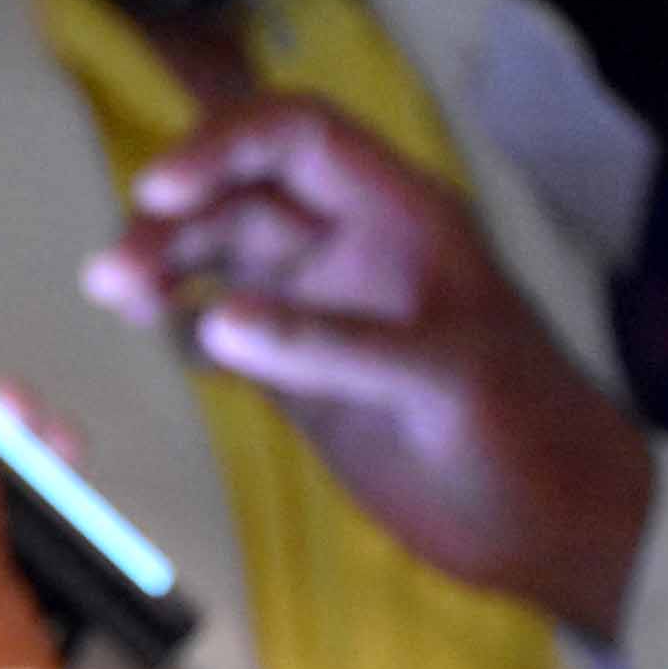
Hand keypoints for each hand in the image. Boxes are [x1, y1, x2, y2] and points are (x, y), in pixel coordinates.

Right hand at [84, 97, 654, 640]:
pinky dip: (182, 326)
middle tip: (113, 275)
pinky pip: (225, 334)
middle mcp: (351, 250)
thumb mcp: (444, 379)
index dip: (223, 147)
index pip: (297, 139)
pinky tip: (148, 330)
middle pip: (241, 199)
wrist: (554, 530)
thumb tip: (215, 323)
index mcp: (400, 217)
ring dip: (166, 268)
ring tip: (112, 294)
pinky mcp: (300, 380)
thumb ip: (332, 347)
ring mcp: (321, 315)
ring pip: (223, 263)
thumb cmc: (526, 434)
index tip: (157, 191)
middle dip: (174, 221)